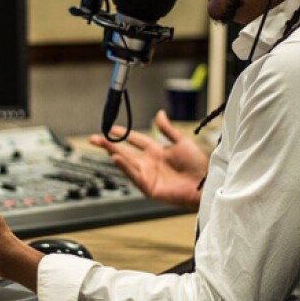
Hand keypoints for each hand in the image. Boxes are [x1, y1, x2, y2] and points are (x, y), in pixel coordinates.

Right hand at [89, 110, 207, 209]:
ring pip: (126, 162)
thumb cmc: (197, 164)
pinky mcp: (149, 187)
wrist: (205, 182)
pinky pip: (133, 175)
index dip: (123, 133)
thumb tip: (159, 113)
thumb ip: (167, 129)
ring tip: (102, 144)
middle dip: (109, 144)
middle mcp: (149, 162)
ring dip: (113, 153)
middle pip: (125, 151)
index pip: (135, 140)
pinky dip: (124, 167)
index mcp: (156, 151)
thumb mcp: (181, 141)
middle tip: (94, 138)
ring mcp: (148, 175)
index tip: (111, 128)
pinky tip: (116, 158)